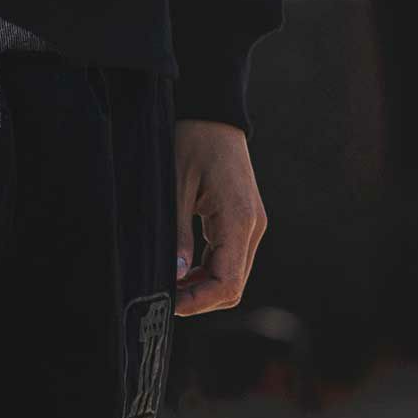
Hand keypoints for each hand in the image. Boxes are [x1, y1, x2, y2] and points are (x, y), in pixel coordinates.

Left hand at [174, 121, 266, 316]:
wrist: (212, 114)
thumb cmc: (192, 143)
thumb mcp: (175, 189)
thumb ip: (177, 236)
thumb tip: (176, 278)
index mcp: (238, 220)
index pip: (227, 283)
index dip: (199, 301)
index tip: (169, 303)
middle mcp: (252, 227)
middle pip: (232, 286)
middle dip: (199, 298)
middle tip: (164, 295)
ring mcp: (251, 225)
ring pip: (232, 277)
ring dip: (202, 287)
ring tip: (170, 283)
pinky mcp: (244, 222)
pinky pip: (229, 261)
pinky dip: (207, 273)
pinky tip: (183, 270)